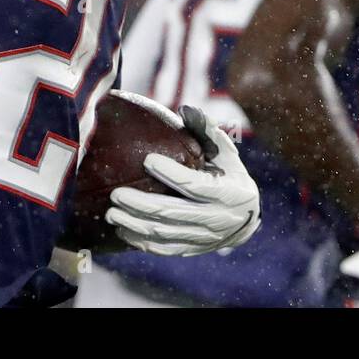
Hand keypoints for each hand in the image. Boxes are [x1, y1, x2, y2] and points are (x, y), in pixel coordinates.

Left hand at [105, 92, 260, 255]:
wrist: (246, 219)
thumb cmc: (231, 176)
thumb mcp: (226, 153)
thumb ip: (208, 132)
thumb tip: (184, 109)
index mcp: (227, 193)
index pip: (194, 185)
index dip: (171, 173)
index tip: (147, 160)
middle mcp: (217, 220)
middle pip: (173, 213)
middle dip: (141, 205)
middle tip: (116, 194)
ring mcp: (204, 238)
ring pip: (165, 234)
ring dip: (135, 225)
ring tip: (111, 213)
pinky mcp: (193, 250)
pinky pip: (164, 249)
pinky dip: (142, 242)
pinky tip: (123, 231)